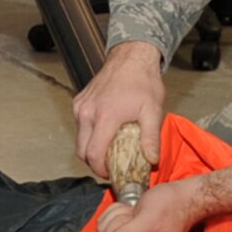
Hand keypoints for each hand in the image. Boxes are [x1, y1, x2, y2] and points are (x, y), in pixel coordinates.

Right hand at [74, 41, 165, 179]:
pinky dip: (89, 134)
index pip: (94, 154)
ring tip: (110, 148)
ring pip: (79, 139)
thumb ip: (151, 138)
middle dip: (94, 163)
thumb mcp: (153, 111)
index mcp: (106, 116)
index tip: (111, 173)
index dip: (100, 170)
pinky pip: (80, 126)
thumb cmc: (143, 81)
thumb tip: (151, 160)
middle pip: (81, 151)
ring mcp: (81, 107)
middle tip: (110, 165)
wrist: (131, 57)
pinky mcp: (79, 102)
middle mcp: (88, 112)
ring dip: (91, 148)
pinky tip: (105, 130)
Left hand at [98, 166, 231, 231]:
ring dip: (116, 217)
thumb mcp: (147, 218)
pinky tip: (132, 208)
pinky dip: (117, 214)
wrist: (187, 194)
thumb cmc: (172, 205)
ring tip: (136, 209)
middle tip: (134, 213)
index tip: (130, 224)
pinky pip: (110, 227)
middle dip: (114, 226)